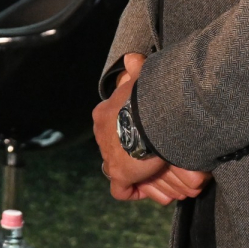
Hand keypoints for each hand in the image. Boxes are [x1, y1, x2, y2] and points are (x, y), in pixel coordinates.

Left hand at [93, 54, 209, 204]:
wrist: (148, 116)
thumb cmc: (144, 97)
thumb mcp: (139, 79)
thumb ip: (135, 68)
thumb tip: (132, 56)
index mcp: (103, 114)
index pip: (109, 124)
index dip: (123, 129)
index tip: (139, 132)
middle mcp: (101, 136)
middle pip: (111, 145)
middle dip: (125, 149)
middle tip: (145, 151)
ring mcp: (108, 156)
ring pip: (114, 166)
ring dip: (129, 169)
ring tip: (147, 170)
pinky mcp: (118, 175)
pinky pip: (120, 190)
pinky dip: (131, 190)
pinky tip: (143, 188)